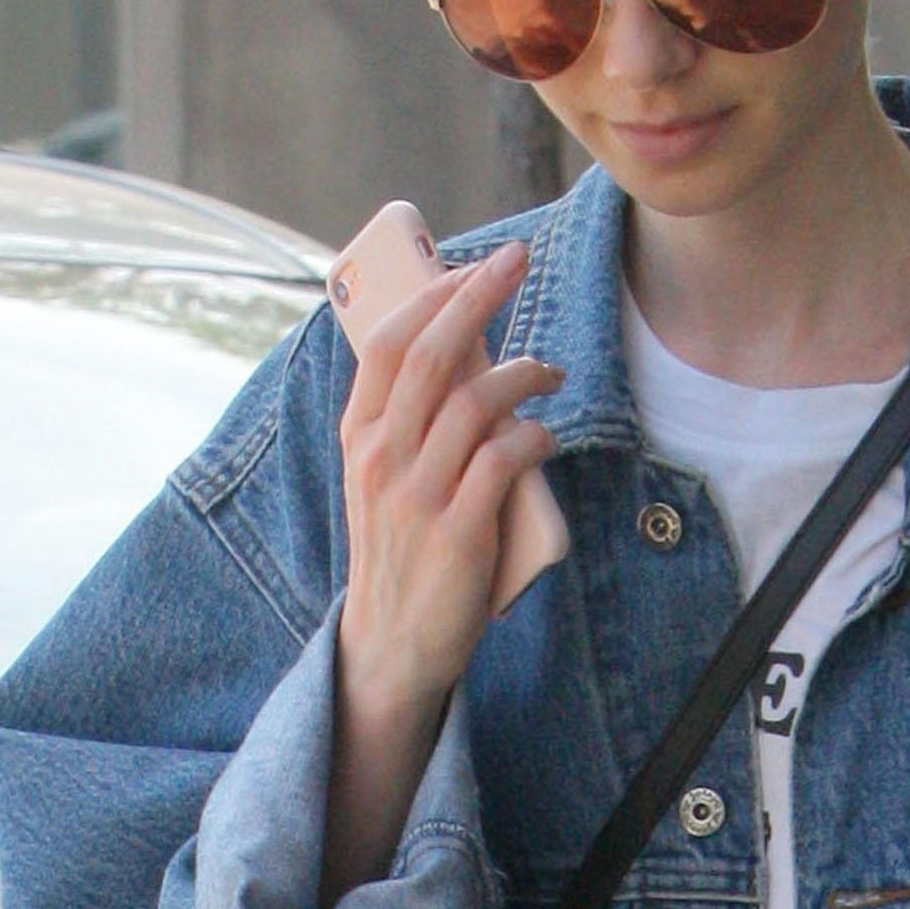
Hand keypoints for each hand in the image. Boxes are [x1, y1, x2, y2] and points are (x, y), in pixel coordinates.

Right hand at [324, 240, 556, 892]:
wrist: (390, 647)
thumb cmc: (400, 552)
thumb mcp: (384, 478)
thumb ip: (410, 422)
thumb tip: (465, 351)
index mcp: (359, 436)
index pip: (390, 341)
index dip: (436, 292)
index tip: (477, 264)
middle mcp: (381, 458)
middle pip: (434, 353)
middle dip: (479, 295)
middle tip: (519, 261)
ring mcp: (417, 496)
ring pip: (476, 401)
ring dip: (524, 372)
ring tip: (550, 372)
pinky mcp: (458, 534)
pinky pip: (504, 460)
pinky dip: (533, 435)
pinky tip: (546, 436)